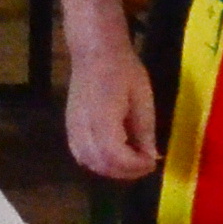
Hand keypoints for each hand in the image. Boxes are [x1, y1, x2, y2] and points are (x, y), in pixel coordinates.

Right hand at [62, 17, 159, 181]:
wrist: (95, 52)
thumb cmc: (123, 70)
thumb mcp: (142, 99)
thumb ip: (145, 131)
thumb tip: (151, 156)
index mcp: (104, 118)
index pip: (116, 156)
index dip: (136, 165)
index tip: (152, 161)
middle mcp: (84, 126)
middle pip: (101, 164)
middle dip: (126, 171)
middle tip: (144, 163)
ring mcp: (73, 127)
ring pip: (88, 162)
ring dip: (111, 169)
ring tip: (130, 161)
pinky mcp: (70, 125)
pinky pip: (80, 153)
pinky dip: (96, 162)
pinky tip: (111, 155)